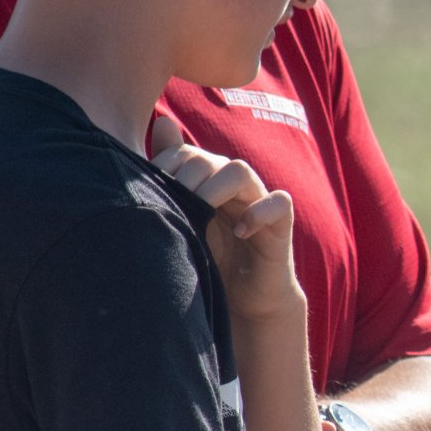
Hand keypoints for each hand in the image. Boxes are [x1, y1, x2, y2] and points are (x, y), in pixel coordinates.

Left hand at [148, 111, 302, 321]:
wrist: (242, 303)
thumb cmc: (208, 262)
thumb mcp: (180, 225)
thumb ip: (166, 185)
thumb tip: (158, 127)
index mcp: (207, 181)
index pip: (185, 154)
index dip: (165, 169)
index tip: (150, 196)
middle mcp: (232, 185)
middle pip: (208, 160)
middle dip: (184, 182)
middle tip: (172, 211)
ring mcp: (258, 201)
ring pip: (240, 171)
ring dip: (215, 189)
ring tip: (201, 215)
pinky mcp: (280, 225)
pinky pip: (280, 202)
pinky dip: (259, 212)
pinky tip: (240, 232)